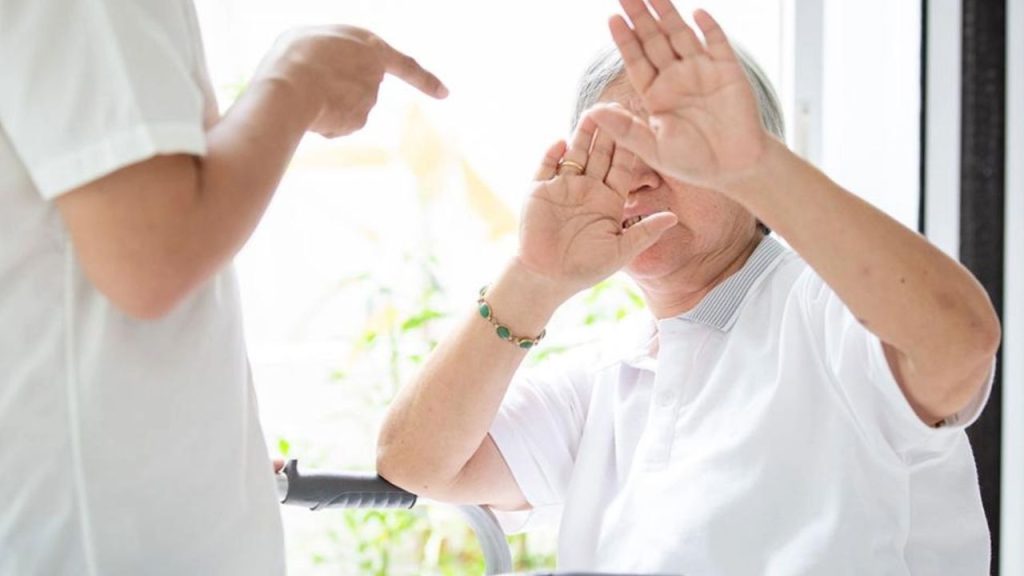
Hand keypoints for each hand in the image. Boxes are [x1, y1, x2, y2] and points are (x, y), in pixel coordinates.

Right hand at [259, 25, 447, 137]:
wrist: (292, 86)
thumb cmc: (295, 55)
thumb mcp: (314, 38)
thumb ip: (335, 54)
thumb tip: (336, 82)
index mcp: (371, 45)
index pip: (406, 65)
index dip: (425, 80)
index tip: (445, 94)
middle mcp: (376, 74)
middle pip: (360, 87)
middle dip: (338, 90)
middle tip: (309, 81)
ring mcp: (369, 99)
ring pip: (345, 107)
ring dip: (325, 104)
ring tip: (303, 93)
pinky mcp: (359, 121)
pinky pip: (338, 124)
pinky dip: (323, 122)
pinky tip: (309, 112)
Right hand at [516, 114, 676, 296]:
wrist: (547, 278)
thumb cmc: (585, 268)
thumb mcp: (621, 251)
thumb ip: (645, 231)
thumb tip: (674, 218)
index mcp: (609, 200)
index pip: (623, 167)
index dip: (631, 146)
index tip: (642, 124)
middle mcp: (588, 189)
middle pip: (600, 153)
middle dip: (609, 131)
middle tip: (617, 104)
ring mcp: (563, 187)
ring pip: (575, 153)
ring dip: (583, 134)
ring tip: (592, 113)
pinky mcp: (539, 190)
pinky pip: (546, 166)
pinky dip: (553, 153)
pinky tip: (561, 142)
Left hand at [589, 0, 767, 189]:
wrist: (735, 168)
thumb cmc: (693, 161)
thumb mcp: (653, 150)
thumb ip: (624, 129)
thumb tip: (592, 112)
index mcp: (656, 95)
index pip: (637, 60)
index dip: (625, 40)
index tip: (612, 18)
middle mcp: (677, 78)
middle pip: (655, 40)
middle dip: (640, 17)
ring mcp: (702, 71)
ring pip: (681, 35)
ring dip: (668, 13)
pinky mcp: (728, 71)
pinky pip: (717, 43)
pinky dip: (708, 27)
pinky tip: (696, 12)